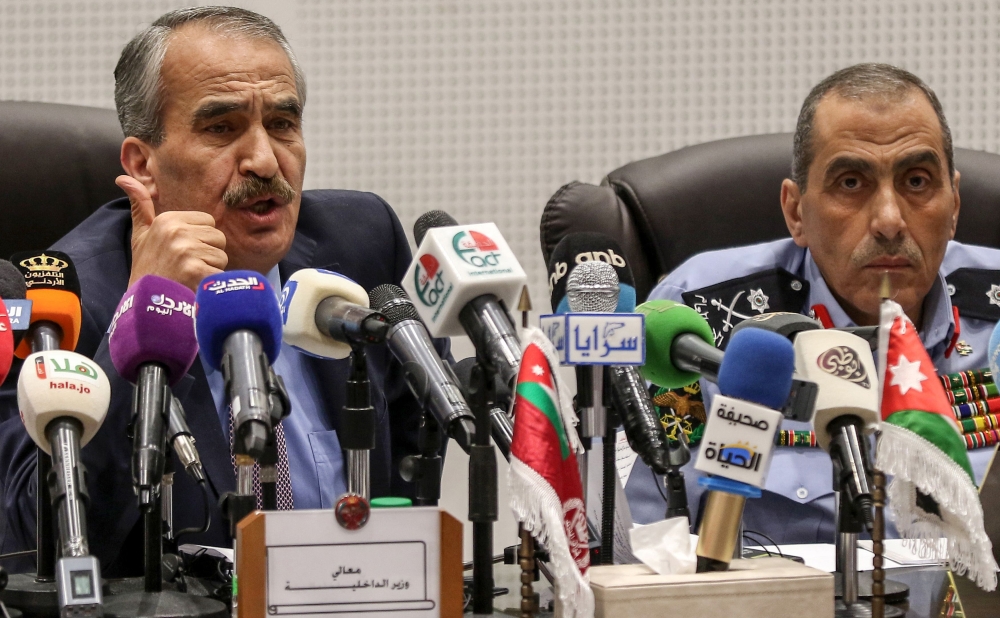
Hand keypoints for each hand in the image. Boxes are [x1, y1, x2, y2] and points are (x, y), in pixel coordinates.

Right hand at [118, 175, 227, 289]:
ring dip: (210, 270)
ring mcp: (187, 251)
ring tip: (189, 277)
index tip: (183, 252)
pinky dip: (211, 283)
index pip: (209, 222)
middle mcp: (177, 232)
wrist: (145, 303)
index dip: (201, 239)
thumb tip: (123, 177)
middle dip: (208, 254)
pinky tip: (194, 287)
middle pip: (218, 238)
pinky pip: (220, 272)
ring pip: (221, 256)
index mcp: (167, 219)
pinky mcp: (196, 270)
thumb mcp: (140, 235)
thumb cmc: (147, 268)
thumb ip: (139, 206)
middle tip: (187, 267)